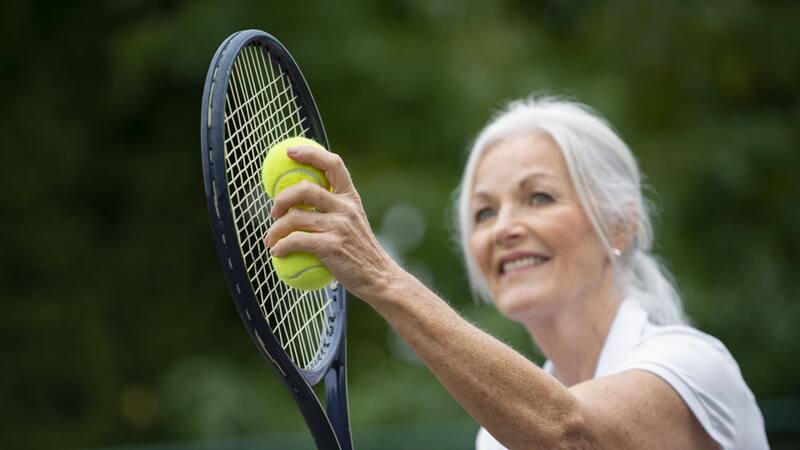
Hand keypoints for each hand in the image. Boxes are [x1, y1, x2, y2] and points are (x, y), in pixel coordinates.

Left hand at [264, 145, 400, 300]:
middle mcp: (346, 208)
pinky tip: (276, 253)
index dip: (310, 153)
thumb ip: (334, 210)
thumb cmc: (360, 252)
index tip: (290, 152)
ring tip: (269, 240)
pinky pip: (296, 241)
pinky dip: (281, 246)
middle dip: (282, 198)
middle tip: (274, 211)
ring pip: (295, 218)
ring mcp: (339, 226)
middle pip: (305, 189)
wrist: (379, 278)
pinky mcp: (331, 245)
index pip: (333, 164)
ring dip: (275, 230)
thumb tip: (298, 203)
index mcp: (351, 198)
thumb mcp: (353, 223)